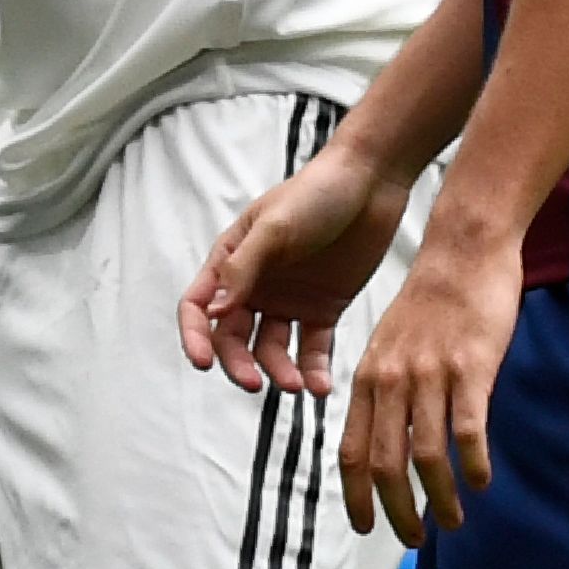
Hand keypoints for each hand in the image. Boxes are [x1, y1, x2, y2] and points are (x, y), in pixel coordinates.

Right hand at [182, 149, 418, 395]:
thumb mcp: (275, 226)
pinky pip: (312, 348)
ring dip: (279, 370)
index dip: (195, 336)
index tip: (203, 363)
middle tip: (254, 384)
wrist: (373, 181)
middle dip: (239, 363)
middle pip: (233, 337)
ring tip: (297, 385)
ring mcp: (288, 300)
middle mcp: (255, 285)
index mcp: (231, 261)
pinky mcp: (323, 309)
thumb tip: (213, 312)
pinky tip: (319, 387)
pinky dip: (313, 370)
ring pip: (271, 349)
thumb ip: (244, 268)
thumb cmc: (316, 192)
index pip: (198, 306)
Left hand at [335, 230, 518, 535]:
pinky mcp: (471, 368)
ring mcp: (431, 375)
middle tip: (415, 540)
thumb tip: (389, 440)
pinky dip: (474, 465)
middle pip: (386, 465)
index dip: (358, 498)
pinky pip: (468, 431)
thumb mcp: (391, 344)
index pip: (351, 453)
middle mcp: (392, 381)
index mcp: (368, 378)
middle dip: (399, 513)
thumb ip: (385, 389)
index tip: (368, 529)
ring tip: (454, 522)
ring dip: (440, 500)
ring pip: (427, 456)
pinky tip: (483, 481)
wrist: (464, 249)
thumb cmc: (432, 299)